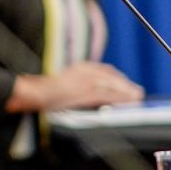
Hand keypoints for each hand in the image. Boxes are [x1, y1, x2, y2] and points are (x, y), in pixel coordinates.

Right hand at [10, 62, 143, 111]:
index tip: (125, 84)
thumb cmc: (44, 91)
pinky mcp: (87, 92)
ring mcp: (86, 81)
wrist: (34, 93)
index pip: (104, 70)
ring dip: (127, 91)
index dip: (117, 78)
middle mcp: (85, 71)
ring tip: (136, 98)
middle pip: (111, 77)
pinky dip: (121, 98)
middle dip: (125, 84)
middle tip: (136, 92)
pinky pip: (110, 95)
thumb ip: (75, 82)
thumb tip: (85, 91)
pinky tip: (129, 101)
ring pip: (113, 85)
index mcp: (79, 67)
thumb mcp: (61, 82)